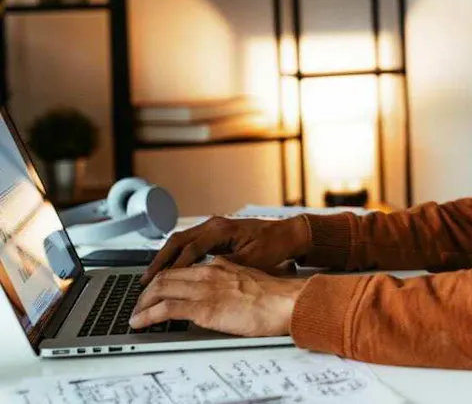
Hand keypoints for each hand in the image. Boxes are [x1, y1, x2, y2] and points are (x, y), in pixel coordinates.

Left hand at [129, 257, 306, 336]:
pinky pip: (166, 309)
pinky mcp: (204, 307)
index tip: (154, 288)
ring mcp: (205, 288)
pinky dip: (147, 315)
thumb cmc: (274, 294)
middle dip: (147, 289)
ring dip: (142, 302)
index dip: (163, 277)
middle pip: (166, 274)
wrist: (286, 300)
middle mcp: (209, 271)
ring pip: (161, 289)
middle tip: (138, 302)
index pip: (182, 266)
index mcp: (220, 264)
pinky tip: (139, 322)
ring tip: (135, 314)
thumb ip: (230, 277)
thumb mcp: (248, 277)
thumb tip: (221, 286)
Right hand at [141, 215, 309, 285]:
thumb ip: (230, 266)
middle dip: (160, 260)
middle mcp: (214, 224)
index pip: (191, 249)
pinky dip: (177, 255)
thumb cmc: (274, 244)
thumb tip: (207, 276)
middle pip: (178, 240)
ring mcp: (214, 227)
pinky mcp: (216, 234)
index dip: (175, 267)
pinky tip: (171, 270)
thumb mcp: (253, 259)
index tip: (161, 284)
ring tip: (151, 277)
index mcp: (221, 229)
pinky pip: (190, 243)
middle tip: (145, 280)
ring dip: (166, 257)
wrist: (288, 233)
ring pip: (181, 241)